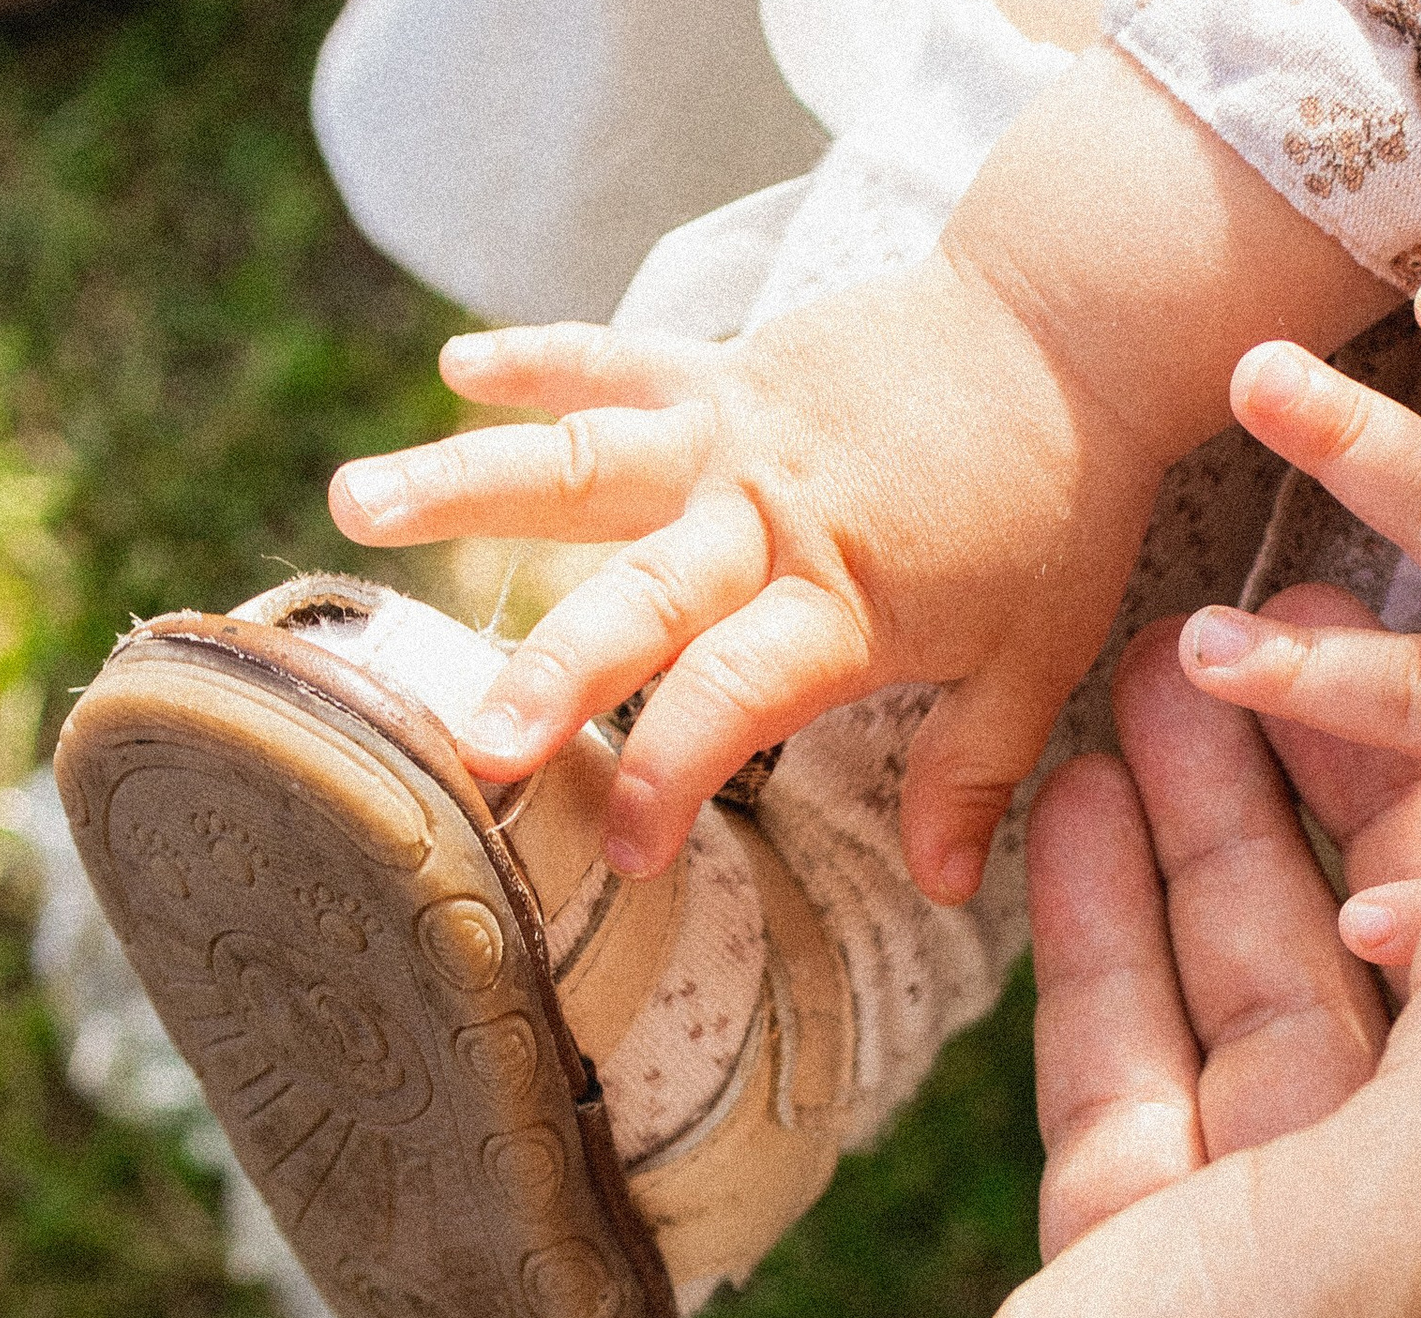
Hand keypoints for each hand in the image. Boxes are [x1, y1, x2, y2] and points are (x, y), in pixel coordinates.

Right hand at [332, 251, 1163, 897]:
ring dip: (465, 483)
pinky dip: (539, 359)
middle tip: (466, 738)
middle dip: (548, 673)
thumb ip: (974, 771)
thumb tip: (944, 887)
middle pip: (635, 599)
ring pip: (582, 461)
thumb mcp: (1038, 658)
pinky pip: (618, 360)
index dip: (671, 780)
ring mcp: (737, 433)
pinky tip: (454, 370)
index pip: (732, 701)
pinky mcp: (730, 368)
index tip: (622, 854)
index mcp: (842, 603)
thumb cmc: (1059, 505)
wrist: (1070, 327)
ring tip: (350, 504)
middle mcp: (768, 516)